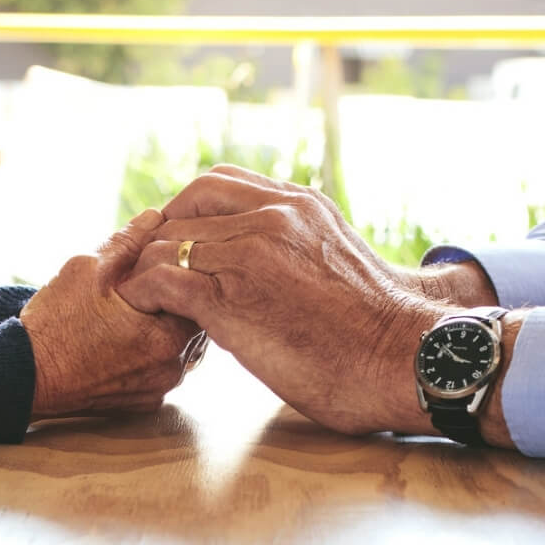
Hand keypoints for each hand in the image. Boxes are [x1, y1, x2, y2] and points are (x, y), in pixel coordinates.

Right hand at [20, 208, 203, 418]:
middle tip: (144, 285)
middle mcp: (172, 367)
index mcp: (168, 336)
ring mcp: (159, 387)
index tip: (159, 264)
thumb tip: (157, 216)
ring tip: (133, 310)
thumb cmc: (54, 324)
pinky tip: (126, 337)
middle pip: (193, 321)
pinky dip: (151, 350)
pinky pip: (162, 368)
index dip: (181, 273)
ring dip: (164, 325)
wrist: (24, 377)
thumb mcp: (88, 269)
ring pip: (180, 345)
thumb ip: (129, 242)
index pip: (199, 294)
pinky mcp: (145, 402)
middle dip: (174, 299)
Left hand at [117, 166, 444, 434]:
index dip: (187, 212)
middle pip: (185, 206)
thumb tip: (278, 264)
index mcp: (299, 205)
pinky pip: (162, 279)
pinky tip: (145, 309)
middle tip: (151, 266)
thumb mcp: (337, 259)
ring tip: (143, 294)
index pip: (218, 185)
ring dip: (147, 267)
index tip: (180, 242)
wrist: (402, 359)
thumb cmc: (376, 328)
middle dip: (160, 235)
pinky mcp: (230, 298)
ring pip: (167, 241)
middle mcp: (273, 217)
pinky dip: (144, 292)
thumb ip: (300, 247)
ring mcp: (249, 254)